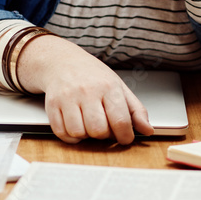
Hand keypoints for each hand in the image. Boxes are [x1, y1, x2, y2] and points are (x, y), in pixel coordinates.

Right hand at [16, 35, 153, 143]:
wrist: (62, 61)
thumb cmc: (93, 76)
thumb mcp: (119, 87)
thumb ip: (136, 110)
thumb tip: (148, 130)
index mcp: (108, 87)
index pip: (120, 121)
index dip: (126, 136)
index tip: (125, 138)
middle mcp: (87, 91)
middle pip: (98, 130)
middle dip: (104, 135)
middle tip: (105, 127)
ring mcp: (67, 98)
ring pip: (79, 133)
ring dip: (86, 135)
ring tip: (89, 124)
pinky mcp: (52, 105)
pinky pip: (61, 133)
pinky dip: (71, 136)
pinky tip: (76, 126)